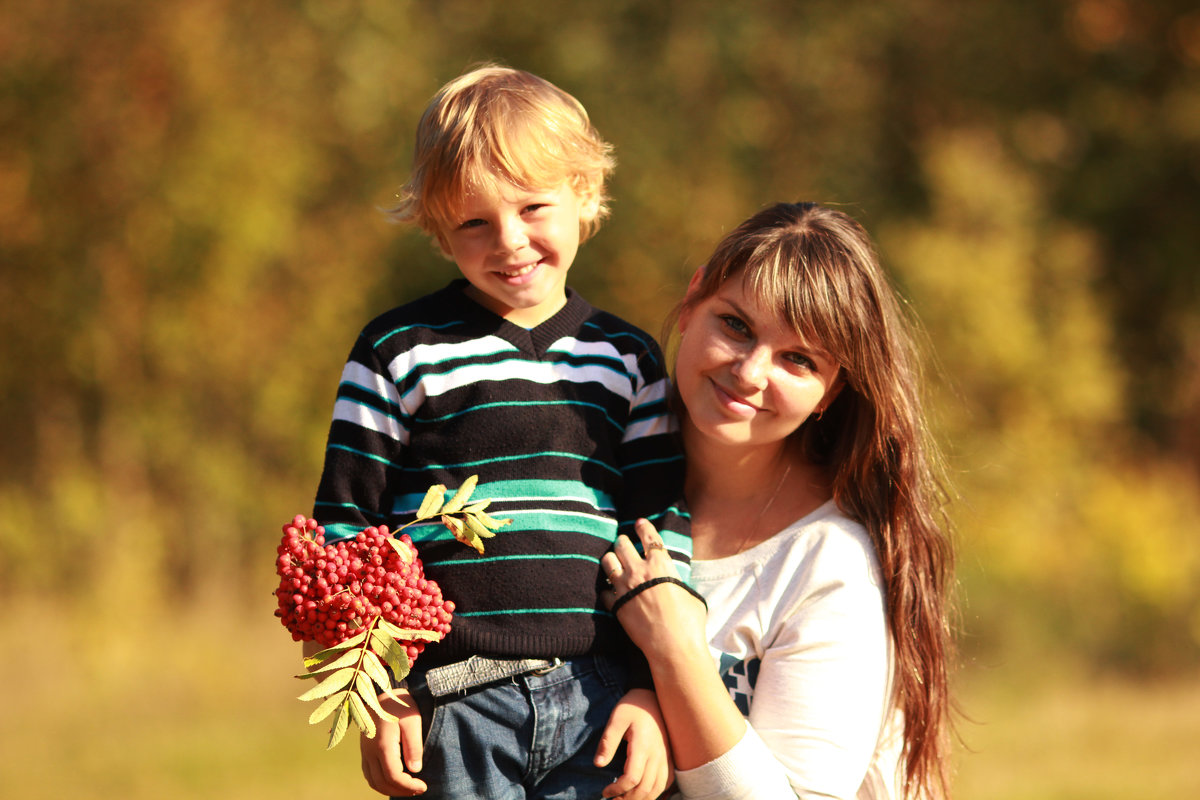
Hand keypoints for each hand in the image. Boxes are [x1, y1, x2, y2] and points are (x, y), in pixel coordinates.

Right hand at [359, 688, 427, 795]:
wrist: (382, 691)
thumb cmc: (401, 705)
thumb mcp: (413, 721)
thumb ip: (414, 746)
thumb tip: (415, 770)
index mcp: (382, 745)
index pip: (393, 776)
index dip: (408, 786)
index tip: (423, 786)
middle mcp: (370, 751)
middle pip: (381, 782)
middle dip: (400, 790)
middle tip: (418, 789)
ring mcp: (365, 751)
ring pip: (373, 780)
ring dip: (389, 789)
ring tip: (408, 787)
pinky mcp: (364, 749)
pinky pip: (369, 773)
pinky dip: (380, 782)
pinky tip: (394, 780)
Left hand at [595, 688, 672, 799]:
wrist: (651, 696)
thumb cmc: (632, 707)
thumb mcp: (616, 719)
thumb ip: (607, 742)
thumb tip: (598, 764)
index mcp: (643, 746)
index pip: (632, 778)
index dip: (617, 789)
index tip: (605, 791)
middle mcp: (657, 754)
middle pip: (645, 788)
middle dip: (628, 799)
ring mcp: (665, 756)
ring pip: (658, 788)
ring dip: (642, 799)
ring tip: (625, 799)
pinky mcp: (669, 756)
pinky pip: (667, 781)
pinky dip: (656, 792)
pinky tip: (644, 792)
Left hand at [601, 520, 707, 658]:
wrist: (673, 646)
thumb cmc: (689, 622)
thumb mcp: (690, 594)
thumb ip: (678, 583)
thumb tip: (674, 583)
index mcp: (660, 564)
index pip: (648, 536)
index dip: (642, 526)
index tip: (638, 523)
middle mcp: (639, 571)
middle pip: (622, 544)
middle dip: (622, 542)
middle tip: (623, 544)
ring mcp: (624, 587)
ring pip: (607, 561)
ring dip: (610, 559)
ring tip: (613, 562)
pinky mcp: (615, 605)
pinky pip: (604, 590)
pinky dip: (608, 590)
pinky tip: (612, 592)